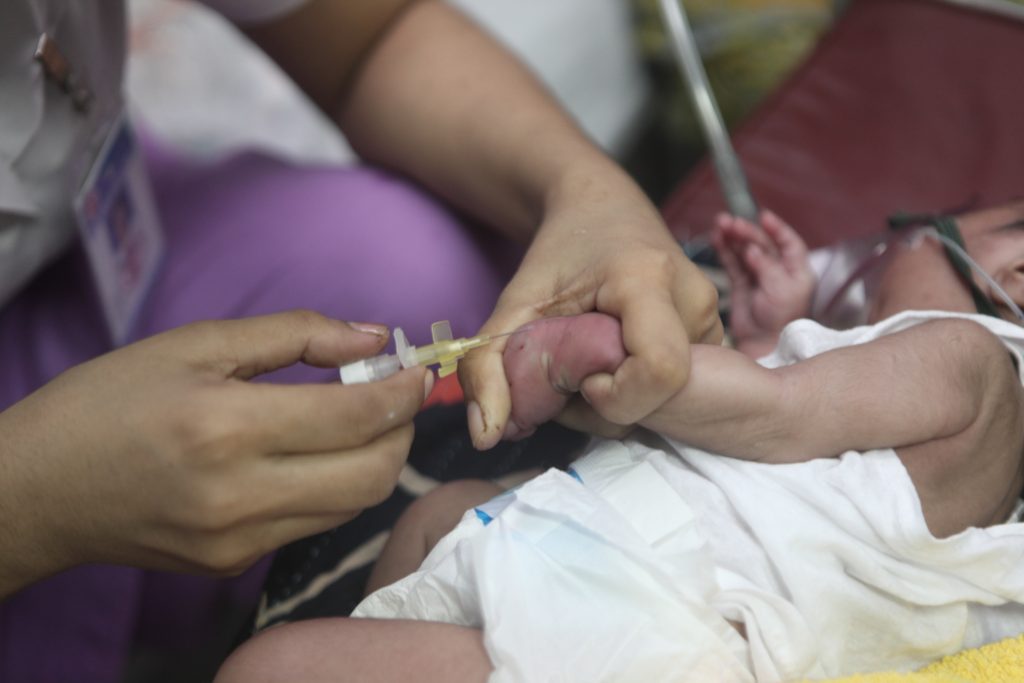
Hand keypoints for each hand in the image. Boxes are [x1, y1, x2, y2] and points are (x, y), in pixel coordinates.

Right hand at [0, 311, 429, 597]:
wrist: (38, 491)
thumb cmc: (109, 402)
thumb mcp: (195, 344)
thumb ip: (294, 334)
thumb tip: (373, 337)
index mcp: (227, 427)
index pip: (354, 419)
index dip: (403, 393)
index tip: (418, 372)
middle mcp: (240, 494)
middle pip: (372, 475)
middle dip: (402, 433)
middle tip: (395, 399)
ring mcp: (239, 540)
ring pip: (352, 507)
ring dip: (375, 462)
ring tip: (359, 423)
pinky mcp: (234, 565)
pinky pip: (312, 525)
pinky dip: (333, 487)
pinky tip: (313, 456)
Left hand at [459, 177, 722, 448]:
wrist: (604, 209)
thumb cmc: (559, 252)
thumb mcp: (513, 303)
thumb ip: (487, 367)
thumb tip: (485, 437)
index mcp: (646, 279)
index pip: (659, 369)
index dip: (617, 394)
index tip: (580, 377)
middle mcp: (694, 298)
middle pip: (665, 394)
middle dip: (611, 404)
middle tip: (576, 375)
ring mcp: (711, 318)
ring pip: (673, 397)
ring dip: (624, 400)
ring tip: (595, 364)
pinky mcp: (715, 333)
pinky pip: (680, 387)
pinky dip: (641, 390)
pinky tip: (618, 363)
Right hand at [710, 210, 814, 355]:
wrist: (765, 345)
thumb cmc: (782, 320)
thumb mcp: (782, 290)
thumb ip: (767, 267)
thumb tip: (752, 249)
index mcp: (797, 271)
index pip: (789, 242)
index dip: (777, 228)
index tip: (763, 216)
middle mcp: (779, 271)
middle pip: (763, 243)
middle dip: (747, 231)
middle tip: (731, 222)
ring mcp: (759, 277)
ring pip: (745, 250)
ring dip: (733, 237)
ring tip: (720, 223)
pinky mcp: (742, 285)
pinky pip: (733, 262)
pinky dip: (725, 250)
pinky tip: (717, 238)